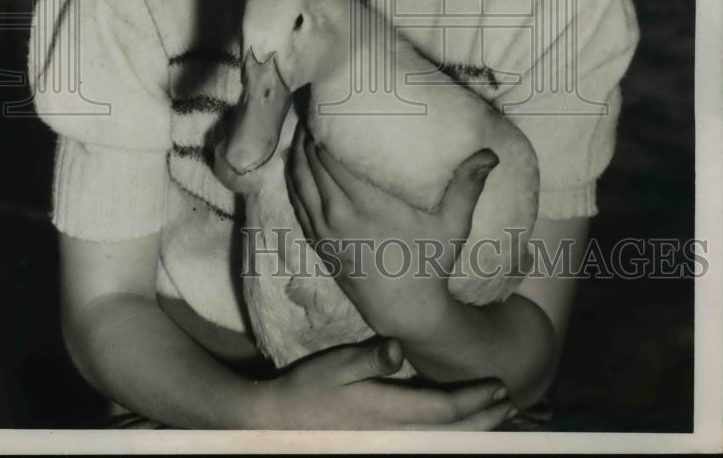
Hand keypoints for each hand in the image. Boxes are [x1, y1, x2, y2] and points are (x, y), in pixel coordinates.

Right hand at [253, 337, 515, 429]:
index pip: (442, 409)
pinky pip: (427, 443)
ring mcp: (389, 442)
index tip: (499, 386)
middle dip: (484, 419)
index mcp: (387, 411)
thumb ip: (368, 357)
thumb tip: (399, 348)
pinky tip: (458, 427)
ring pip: (442, 441)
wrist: (279, 423)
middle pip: (450, 432)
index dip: (475, 401)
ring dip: (472, 430)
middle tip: (511, 404)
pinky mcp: (382, 443)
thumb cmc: (308, 389)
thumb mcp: (335, 365)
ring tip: (498, 417)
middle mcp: (394, 432)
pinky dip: (450, 435)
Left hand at [287, 124, 496, 340]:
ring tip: (301, 133)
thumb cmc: (430, 267)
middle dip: (307, 137)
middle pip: (309, 165)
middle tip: (310, 112)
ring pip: (299, 184)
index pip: (330, 159)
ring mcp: (325, 233)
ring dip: (296, 157)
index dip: (321, 132)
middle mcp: (339, 216)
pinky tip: (295, 169)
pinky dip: (293, 183)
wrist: (407, 314)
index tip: (323, 109)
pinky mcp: (320, 246)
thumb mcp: (452, 226)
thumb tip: (490, 153)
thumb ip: (467, 186)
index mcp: (367, 205)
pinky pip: (298, 206)